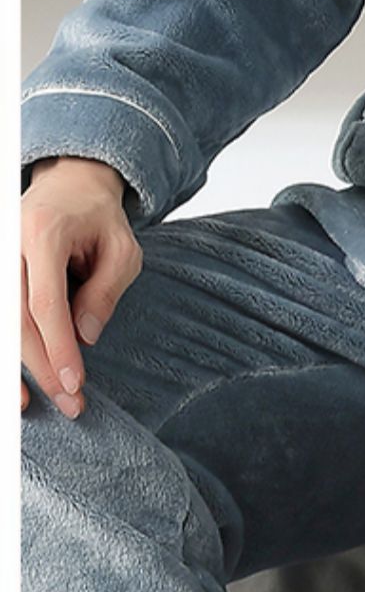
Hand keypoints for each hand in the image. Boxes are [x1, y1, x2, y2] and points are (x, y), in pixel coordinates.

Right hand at [20, 157, 141, 418]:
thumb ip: (105, 291)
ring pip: (1, 323)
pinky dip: (6, 351)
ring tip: (30, 406)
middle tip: (69, 401)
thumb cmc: (101, 220)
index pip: (44, 303)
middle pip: (15, 319)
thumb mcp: (124, 249)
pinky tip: (14, 384)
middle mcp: (7, 245)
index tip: (74, 382)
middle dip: (40, 365)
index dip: (57, 347)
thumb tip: (84, 339)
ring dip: (12, 367)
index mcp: (43, 233)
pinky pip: (0, 318)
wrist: (70, 186)